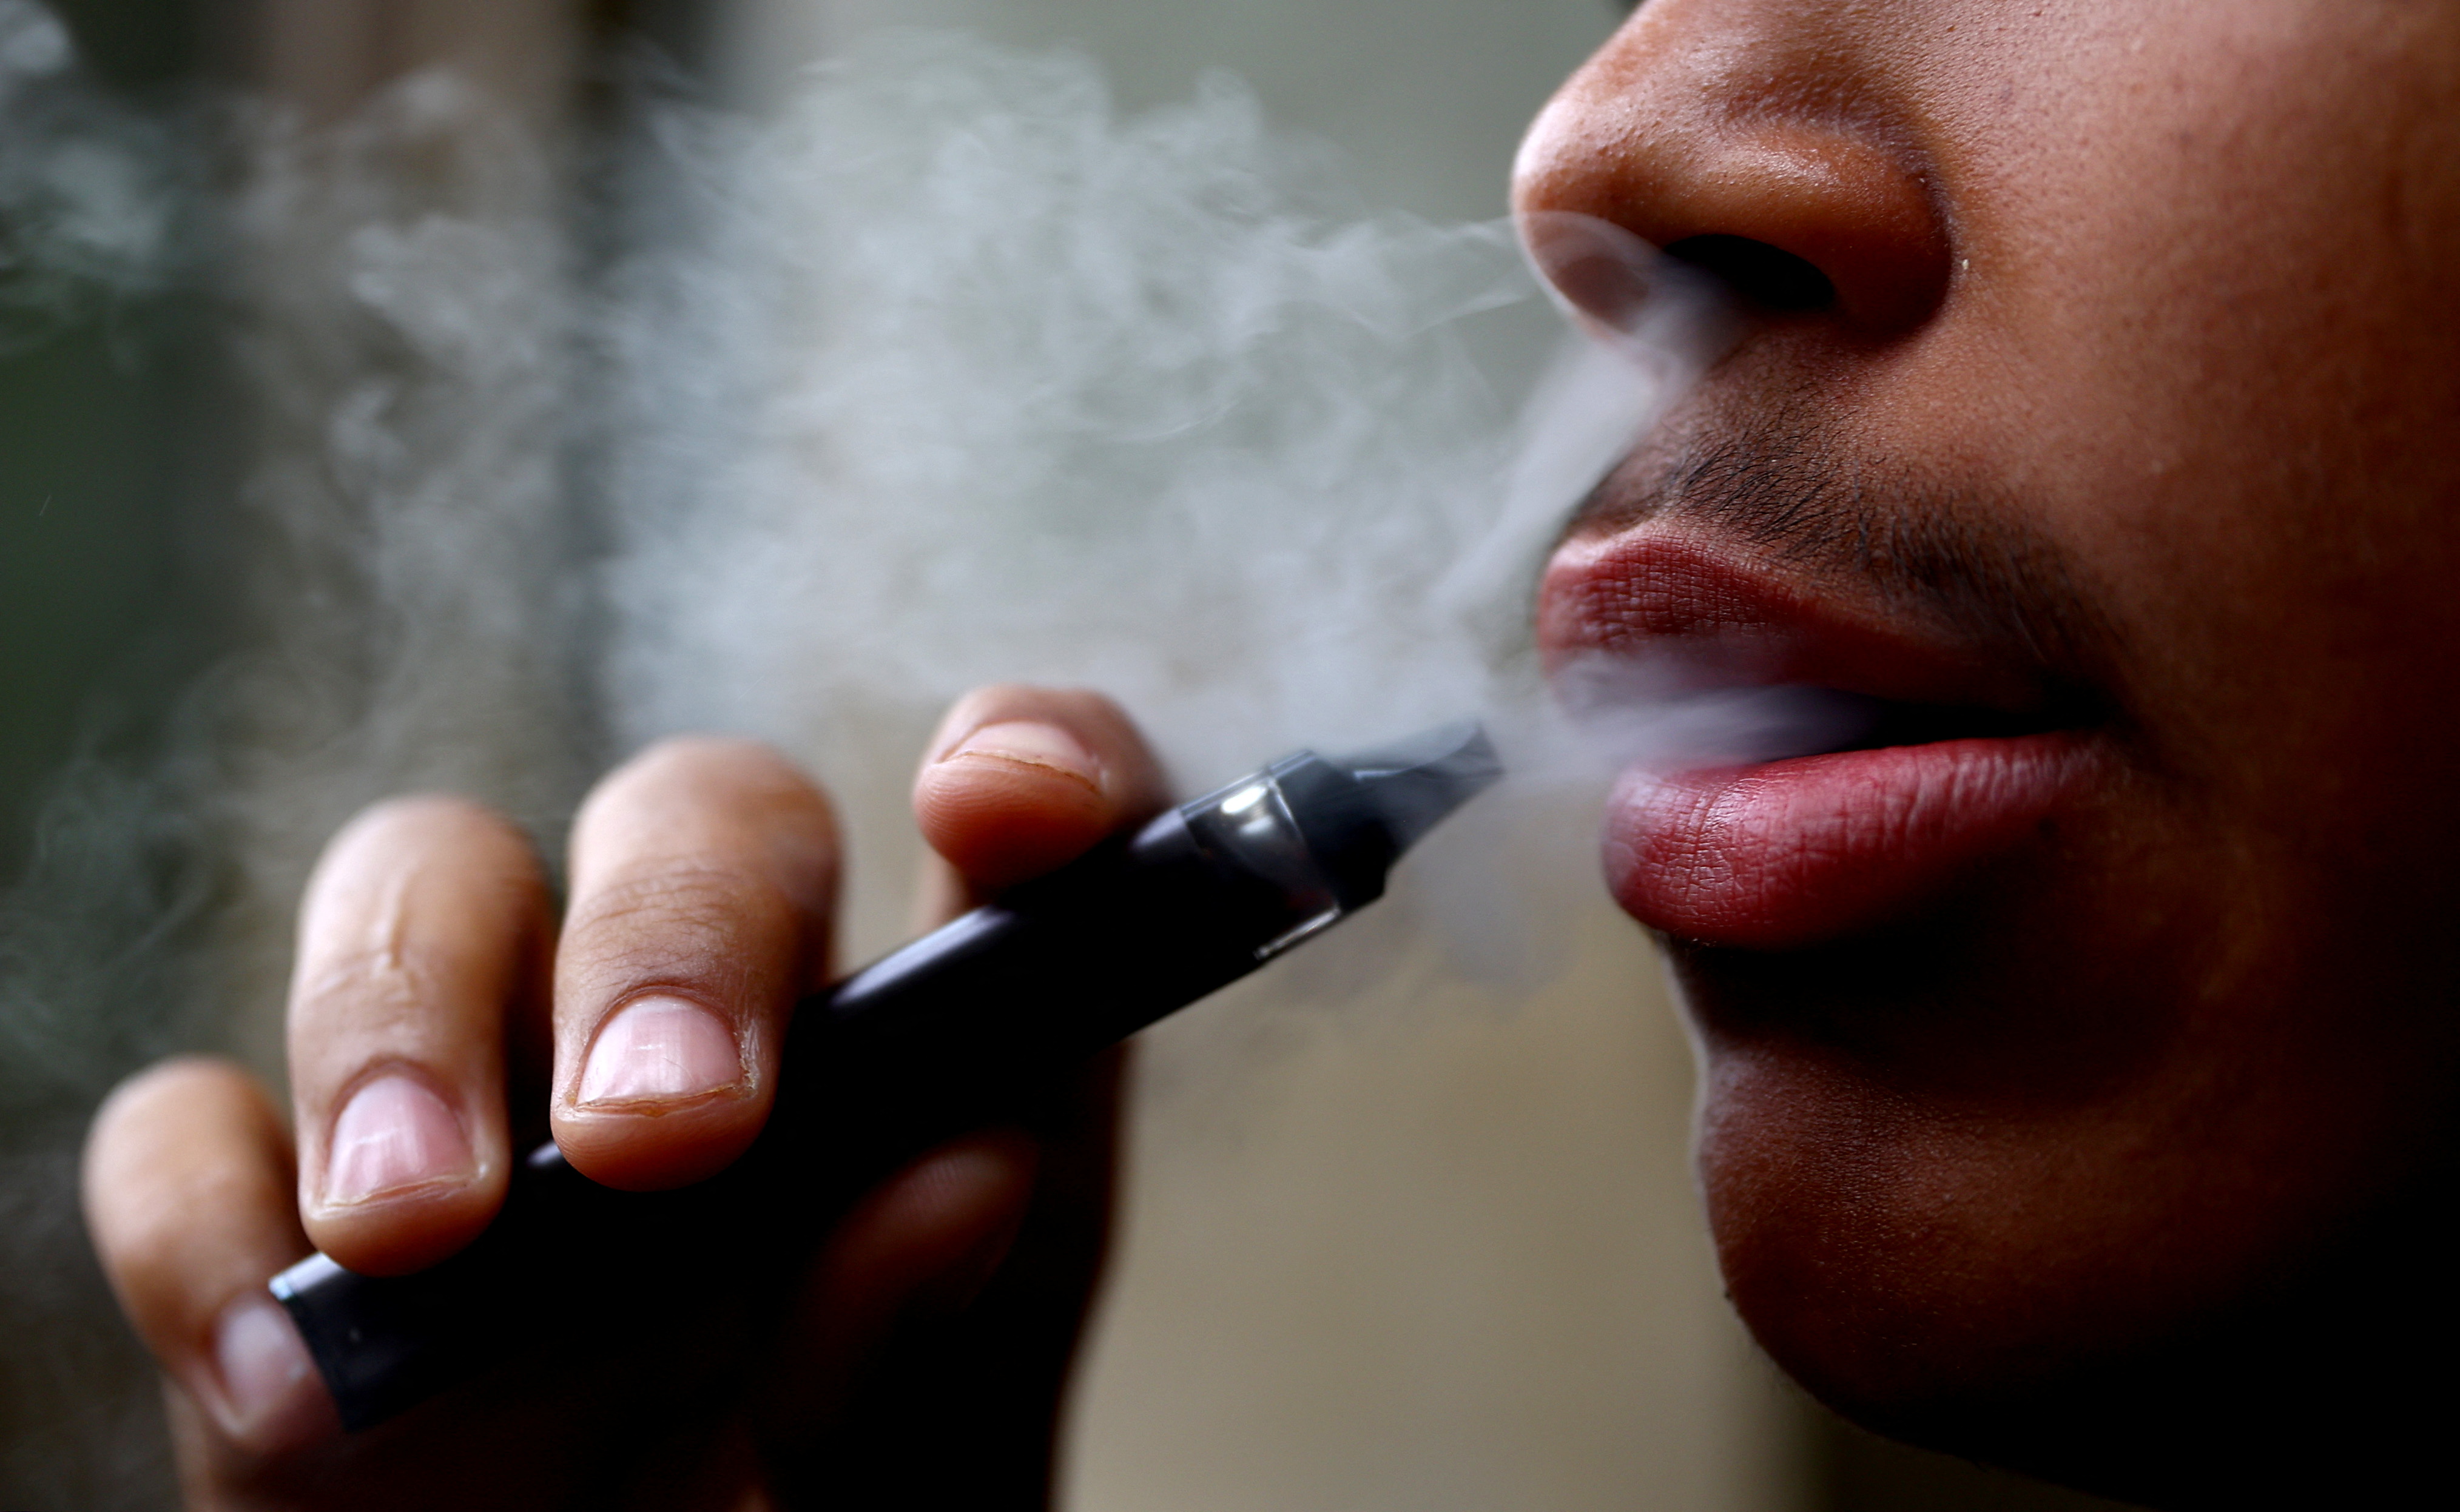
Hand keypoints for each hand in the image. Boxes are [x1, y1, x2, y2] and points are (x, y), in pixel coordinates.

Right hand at [81, 686, 1164, 1509]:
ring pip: (430, 878)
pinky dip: (208, 1217)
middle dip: (671, 930)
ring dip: (406, 1019)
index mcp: (930, 1073)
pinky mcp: (285, 1217)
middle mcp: (722, 1033)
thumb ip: (928, 1344)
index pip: (1022, 826)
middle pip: (699, 816)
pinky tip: (284, 1370)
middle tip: (661, 1137)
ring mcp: (492, 1098)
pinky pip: (195, 1123)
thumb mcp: (907, 1486)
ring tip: (426, 1232)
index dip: (1035, 759)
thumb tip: (963, 1174)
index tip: (991, 804)